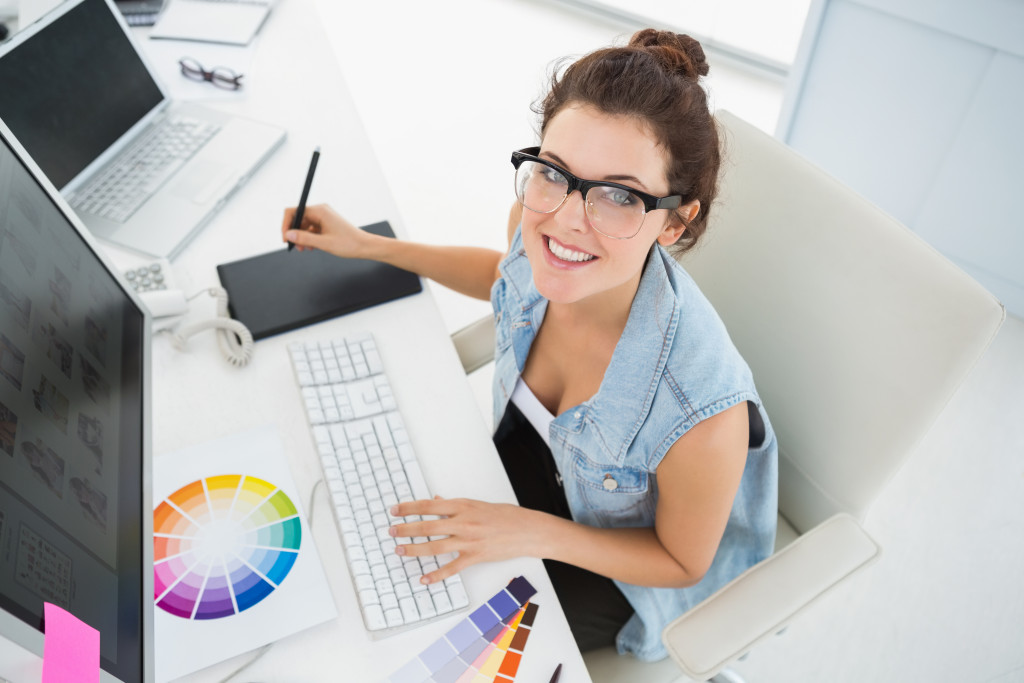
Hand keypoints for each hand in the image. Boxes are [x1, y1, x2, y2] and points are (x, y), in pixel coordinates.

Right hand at [280, 203, 370, 257]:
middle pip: (297, 219)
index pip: (293, 211)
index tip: (285, 238)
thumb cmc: (348, 243)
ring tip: (305, 249)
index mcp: (319, 210)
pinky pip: (311, 229)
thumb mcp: (323, 243)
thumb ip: (304, 238)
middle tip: (296, 247)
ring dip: (301, 237)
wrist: (364, 246)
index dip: (286, 224)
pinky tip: (312, 247)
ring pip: (304, 225)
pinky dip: (309, 238)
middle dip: (294, 233)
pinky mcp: (326, 224)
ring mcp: (323, 217)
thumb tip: (288, 235)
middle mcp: (320, 211)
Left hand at [389, 497, 539, 584]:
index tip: (395, 510)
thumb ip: (455, 505)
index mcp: (463, 506)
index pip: (429, 505)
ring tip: (399, 550)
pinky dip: (436, 575)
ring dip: (414, 549)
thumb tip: (437, 500)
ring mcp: (468, 541)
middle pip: (427, 526)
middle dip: (406, 529)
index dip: (409, 508)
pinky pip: (451, 568)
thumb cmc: (506, 516)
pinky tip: (424, 579)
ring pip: (434, 546)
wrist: (527, 530)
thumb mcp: (478, 504)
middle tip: (391, 531)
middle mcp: (463, 522)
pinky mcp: (475, 557)